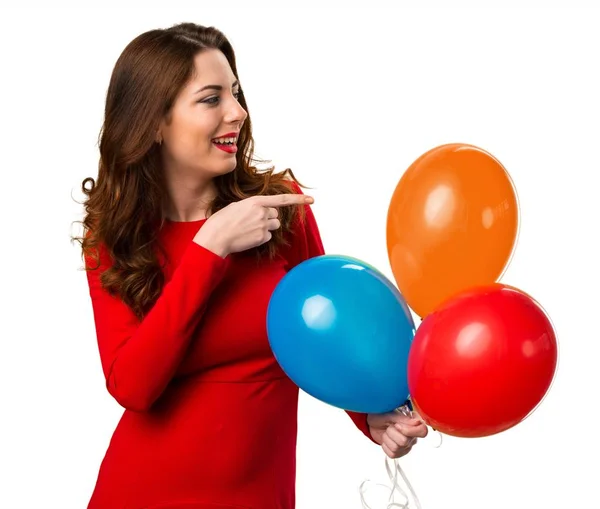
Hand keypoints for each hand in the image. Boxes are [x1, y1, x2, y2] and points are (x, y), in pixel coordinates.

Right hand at [194, 193, 313, 256]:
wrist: (216, 238)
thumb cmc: (221, 221)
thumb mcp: (235, 206)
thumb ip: (251, 206)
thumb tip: (260, 210)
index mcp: (256, 201)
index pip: (282, 199)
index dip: (298, 199)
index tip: (312, 199)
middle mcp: (262, 213)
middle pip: (276, 214)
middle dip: (269, 217)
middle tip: (253, 221)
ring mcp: (263, 226)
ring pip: (274, 225)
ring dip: (266, 226)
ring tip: (249, 228)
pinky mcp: (262, 238)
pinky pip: (268, 236)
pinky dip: (261, 236)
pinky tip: (248, 237)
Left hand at [367, 411, 427, 458]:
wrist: (373, 422)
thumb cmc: (382, 415)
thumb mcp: (390, 413)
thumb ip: (404, 418)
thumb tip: (418, 422)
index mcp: (414, 423)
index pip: (422, 431)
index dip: (409, 430)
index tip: (397, 425)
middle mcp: (413, 436)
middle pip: (405, 441)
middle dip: (392, 433)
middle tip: (389, 426)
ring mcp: (407, 445)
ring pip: (397, 448)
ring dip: (387, 438)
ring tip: (387, 431)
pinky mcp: (399, 453)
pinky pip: (392, 454)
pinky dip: (385, 446)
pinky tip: (386, 439)